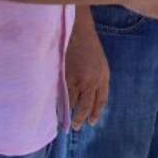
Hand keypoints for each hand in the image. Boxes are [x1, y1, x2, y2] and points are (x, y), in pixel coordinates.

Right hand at [65, 10, 108, 129]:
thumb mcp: (99, 63)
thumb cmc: (87, 45)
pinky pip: (60, 95)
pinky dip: (57, 103)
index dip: (96, 113)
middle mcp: (92, 81)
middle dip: (81, 118)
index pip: (101, 100)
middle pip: (86, 106)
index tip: (91, 122)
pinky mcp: (63, 77)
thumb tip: (89, 98)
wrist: (76, 31)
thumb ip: (96, 80)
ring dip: (67, 112)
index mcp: (103, 76)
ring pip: (71, 103)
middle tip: (76, 126)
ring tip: (62, 120)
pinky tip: (53, 108)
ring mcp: (77, 80)